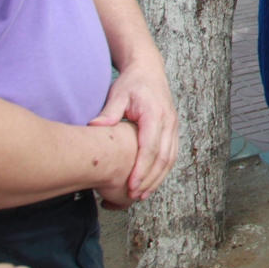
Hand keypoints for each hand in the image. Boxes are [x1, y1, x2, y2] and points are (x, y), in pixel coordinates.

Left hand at [89, 61, 176, 201]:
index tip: (131, 186)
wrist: (148, 70)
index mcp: (156, 114)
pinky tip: (151, 181)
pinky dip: (163, 170)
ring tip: (143, 194)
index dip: (141, 169)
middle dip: (150, 180)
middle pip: (163, 158)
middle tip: (135, 196)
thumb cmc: (131, 83)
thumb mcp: (117, 94)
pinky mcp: (173, 129)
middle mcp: (169, 121)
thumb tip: (95, 126)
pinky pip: (172, 153)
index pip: (150, 148)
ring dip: (158, 178)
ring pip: (170, 158)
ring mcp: (173, 125)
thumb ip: (109, 112)